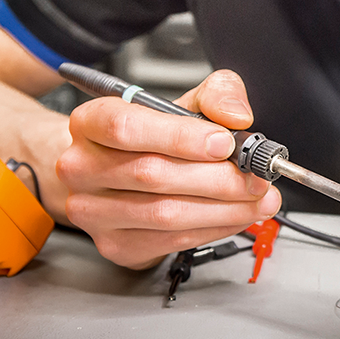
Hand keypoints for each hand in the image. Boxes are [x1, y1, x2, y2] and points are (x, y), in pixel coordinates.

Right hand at [56, 70, 281, 268]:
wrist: (113, 171)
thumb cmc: (149, 134)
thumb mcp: (182, 101)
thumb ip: (215, 95)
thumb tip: (236, 115)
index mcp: (91, 122)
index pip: (127, 128)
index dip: (179, 137)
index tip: (223, 142)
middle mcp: (82, 167)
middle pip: (151, 174)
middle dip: (217, 179)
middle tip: (256, 178)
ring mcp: (93, 211)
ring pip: (164, 214)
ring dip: (223, 209)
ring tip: (257, 199)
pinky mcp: (114, 244)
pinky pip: (171, 241)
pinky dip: (213, 229)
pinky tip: (235, 216)